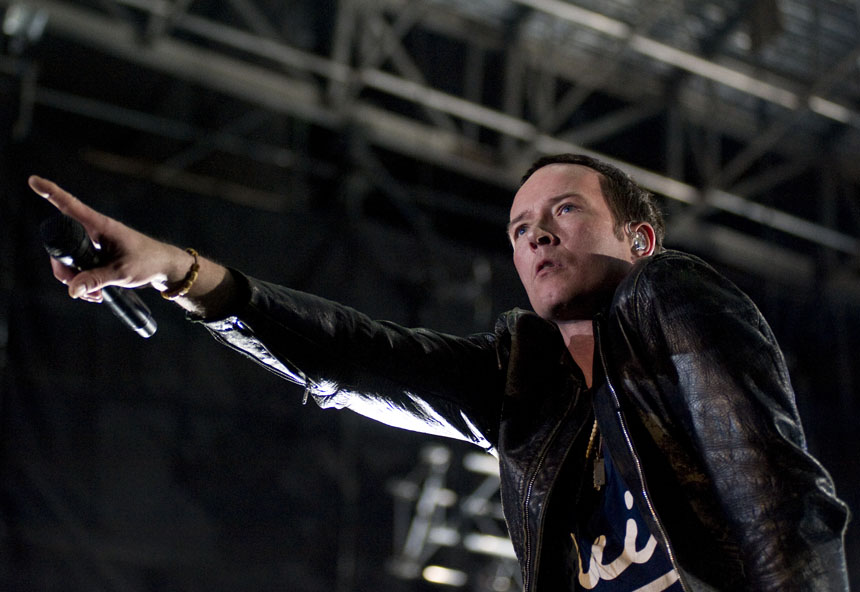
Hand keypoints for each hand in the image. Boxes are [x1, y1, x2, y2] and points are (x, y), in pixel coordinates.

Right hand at [29, 176, 213, 304]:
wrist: (164, 268)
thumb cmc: (148, 262)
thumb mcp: (122, 273)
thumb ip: (96, 280)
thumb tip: (72, 290)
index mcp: (101, 226)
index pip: (71, 206)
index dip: (51, 193)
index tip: (34, 180)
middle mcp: (94, 232)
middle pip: (62, 245)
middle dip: (64, 269)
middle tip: (77, 287)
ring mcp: (93, 245)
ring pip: (69, 261)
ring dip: (75, 280)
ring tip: (93, 295)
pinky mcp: (96, 257)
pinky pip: (79, 269)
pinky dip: (82, 283)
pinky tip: (94, 294)